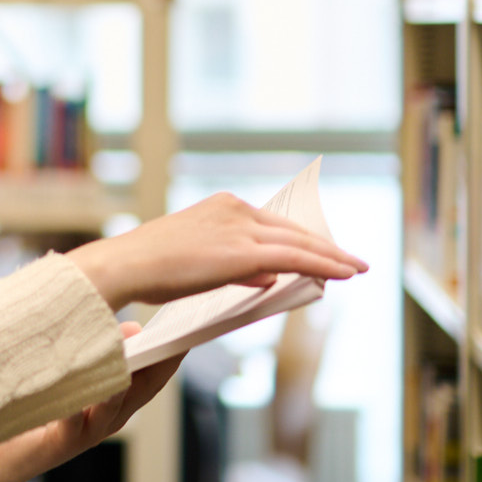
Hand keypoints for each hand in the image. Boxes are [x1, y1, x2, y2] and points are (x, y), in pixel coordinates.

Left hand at [0, 322, 183, 481]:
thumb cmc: (35, 411)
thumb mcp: (69, 377)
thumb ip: (96, 352)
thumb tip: (130, 328)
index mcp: (116, 399)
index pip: (154, 372)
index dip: (173, 350)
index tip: (187, 323)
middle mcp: (109, 416)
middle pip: (143, 385)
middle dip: (159, 359)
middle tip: (171, 332)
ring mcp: (88, 430)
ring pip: (113, 399)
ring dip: (121, 374)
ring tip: (128, 347)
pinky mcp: (62, 441)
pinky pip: (72, 418)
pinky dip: (78, 400)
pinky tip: (81, 384)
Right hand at [66, 191, 367, 311]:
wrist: (126, 264)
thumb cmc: (148, 267)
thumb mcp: (195, 261)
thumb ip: (233, 266)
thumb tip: (268, 276)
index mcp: (221, 206)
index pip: (271, 223)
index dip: (301, 239)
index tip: (321, 249)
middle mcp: (235, 209)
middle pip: (292, 230)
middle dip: (325, 246)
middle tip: (350, 259)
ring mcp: (241, 228)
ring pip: (300, 243)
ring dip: (332, 256)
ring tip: (356, 267)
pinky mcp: (245, 252)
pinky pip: (296, 258)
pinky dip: (325, 264)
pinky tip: (345, 273)